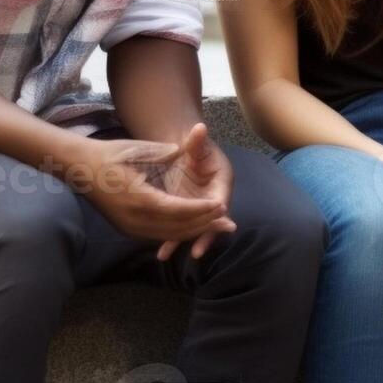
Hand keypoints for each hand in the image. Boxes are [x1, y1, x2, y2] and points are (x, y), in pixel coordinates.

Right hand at [69, 130, 230, 248]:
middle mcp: (134, 219)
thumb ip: (166, 153)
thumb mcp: (138, 149)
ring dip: (194, 231)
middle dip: (204, 225)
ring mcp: (129, 227)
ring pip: (168, 235)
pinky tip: (194, 227)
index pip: (178, 210)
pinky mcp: (128, 229)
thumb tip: (188, 150)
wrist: (79, 168)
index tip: (221, 204)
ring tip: (216, 226)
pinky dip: (179, 232)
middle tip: (227, 220)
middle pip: (177, 228)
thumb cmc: (109, 154)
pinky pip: (158, 235)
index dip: (202, 209)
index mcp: (139, 199)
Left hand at [154, 123, 237, 261]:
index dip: (217, 210)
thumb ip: (197, 140)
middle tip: (197, 250)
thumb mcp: (196, 145)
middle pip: (211, 221)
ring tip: (168, 255)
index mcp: (221, 183)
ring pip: (195, 229)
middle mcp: (214, 200)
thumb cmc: (193, 148)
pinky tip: (161, 253)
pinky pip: (181, 229)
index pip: (221, 199)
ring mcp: (200, 210)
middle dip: (203, 236)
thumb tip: (200, 127)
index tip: (217, 217)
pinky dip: (172, 240)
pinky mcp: (187, 215)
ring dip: (182, 242)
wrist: (186, 154)